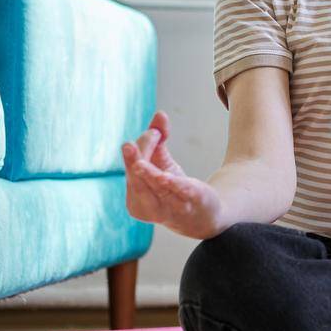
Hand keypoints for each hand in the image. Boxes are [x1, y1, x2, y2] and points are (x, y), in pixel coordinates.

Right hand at [121, 110, 225, 239]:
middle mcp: (148, 205)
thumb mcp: (163, 161)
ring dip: (149, 176)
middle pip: (138, 182)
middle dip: (133, 163)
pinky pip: (181, 194)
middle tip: (128, 146)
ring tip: (139, 164)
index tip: (156, 132)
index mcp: (136, 194)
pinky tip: (165, 177)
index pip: (134, 168)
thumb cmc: (174, 188)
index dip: (142, 148)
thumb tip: (160, 114)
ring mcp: (171, 206)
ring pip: (156, 189)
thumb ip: (158, 136)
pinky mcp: (193, 202)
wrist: (203, 217)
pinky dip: (172, 186)